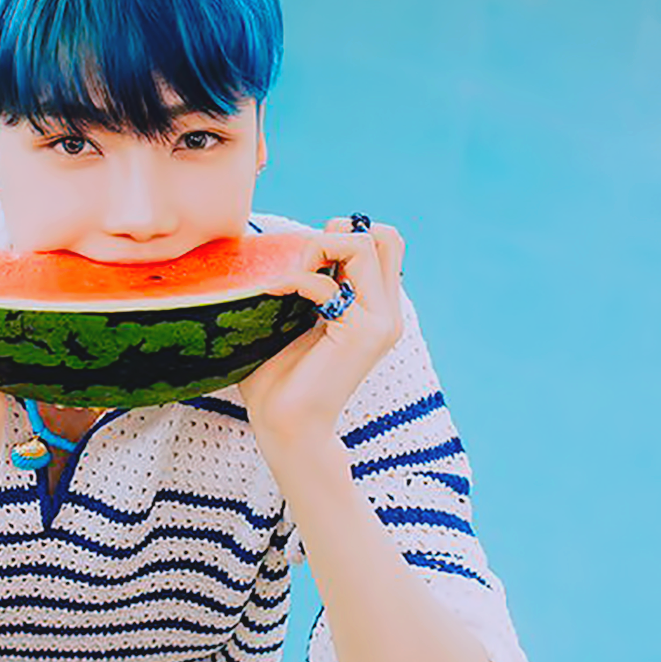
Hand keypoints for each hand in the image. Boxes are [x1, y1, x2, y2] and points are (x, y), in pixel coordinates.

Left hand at [238, 219, 406, 448]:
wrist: (286, 426)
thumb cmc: (279, 378)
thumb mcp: (296, 318)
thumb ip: (307, 283)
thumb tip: (289, 245)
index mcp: (375, 308)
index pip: (383, 243)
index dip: (343, 237)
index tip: (306, 263)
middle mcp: (387, 312)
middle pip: (386, 236)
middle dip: (335, 235)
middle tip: (302, 265)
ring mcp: (380, 321)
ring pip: (367, 244)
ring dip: (319, 247)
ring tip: (290, 278)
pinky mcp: (363, 333)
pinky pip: (330, 282)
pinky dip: (296, 278)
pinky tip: (273, 293)